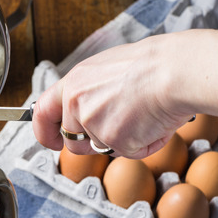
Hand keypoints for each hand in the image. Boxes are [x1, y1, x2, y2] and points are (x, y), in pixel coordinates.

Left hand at [32, 34, 192, 158]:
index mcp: (73, 83)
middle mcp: (76, 104)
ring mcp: (93, 123)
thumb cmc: (150, 65)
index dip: (44, 132)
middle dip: (94, 143)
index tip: (51, 141)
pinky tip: (154, 122)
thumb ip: (87, 92)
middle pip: (73, 142)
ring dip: (122, 141)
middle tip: (120, 127)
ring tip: (143, 115)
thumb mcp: (105, 69)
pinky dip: (145, 144)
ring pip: (103, 148)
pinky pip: (129, 152)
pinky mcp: (114, 140)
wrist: (175, 70)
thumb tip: (84, 109)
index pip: (42, 113)